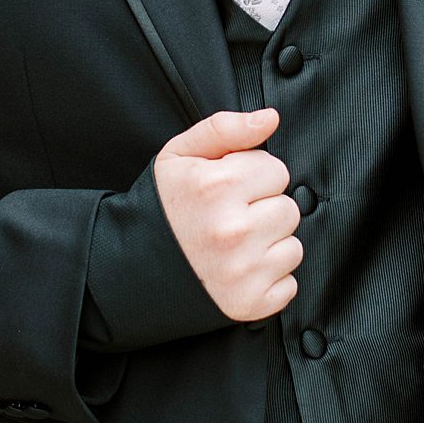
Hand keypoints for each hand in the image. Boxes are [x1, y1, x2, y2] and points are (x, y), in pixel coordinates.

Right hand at [152, 108, 301, 323]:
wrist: (130, 268)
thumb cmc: (161, 209)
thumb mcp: (179, 155)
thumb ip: (225, 128)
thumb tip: (270, 118)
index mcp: (216, 187)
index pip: (276, 170)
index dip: (253, 176)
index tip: (229, 189)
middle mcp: (232, 230)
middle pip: (289, 208)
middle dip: (263, 209)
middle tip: (230, 217)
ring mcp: (242, 271)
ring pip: (293, 246)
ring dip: (269, 245)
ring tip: (233, 245)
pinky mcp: (249, 304)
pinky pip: (289, 283)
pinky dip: (269, 279)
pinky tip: (239, 270)